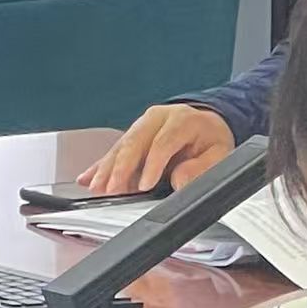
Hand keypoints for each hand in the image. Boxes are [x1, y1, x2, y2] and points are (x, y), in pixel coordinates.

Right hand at [81, 103, 236, 194]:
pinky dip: (100, 166)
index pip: (163, 142)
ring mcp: (142, 125)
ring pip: (121, 146)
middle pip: (135, 141)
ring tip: (97, 188)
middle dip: (121, 168)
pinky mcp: (132, 135)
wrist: (205, 124)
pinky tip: (87, 178)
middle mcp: (158, 118)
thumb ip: (203, 168)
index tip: (144, 185)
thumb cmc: (210, 140)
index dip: (152, 164)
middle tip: (112, 189)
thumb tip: (180, 180)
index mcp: (182, 119)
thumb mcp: (219, 154)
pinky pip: (114, 151)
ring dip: (107, 169)